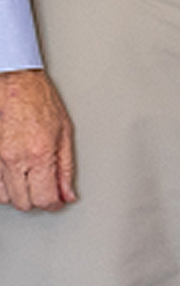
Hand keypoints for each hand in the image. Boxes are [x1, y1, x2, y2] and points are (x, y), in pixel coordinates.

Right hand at [0, 68, 76, 210]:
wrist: (14, 82)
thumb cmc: (39, 100)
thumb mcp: (65, 131)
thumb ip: (66, 167)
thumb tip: (68, 193)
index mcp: (39, 154)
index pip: (45, 198)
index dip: (54, 203)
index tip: (58, 201)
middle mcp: (15, 160)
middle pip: (24, 202)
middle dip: (37, 199)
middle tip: (45, 187)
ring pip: (5, 198)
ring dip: (19, 194)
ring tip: (29, 178)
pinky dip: (4, 186)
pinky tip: (14, 174)